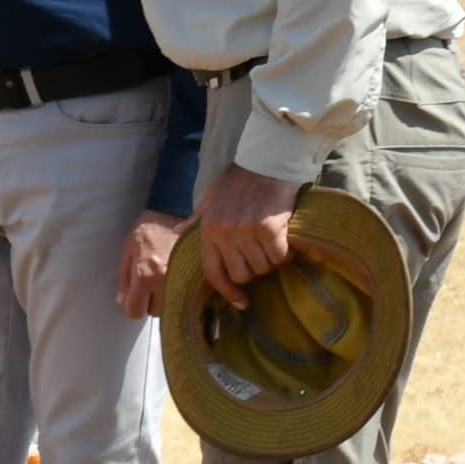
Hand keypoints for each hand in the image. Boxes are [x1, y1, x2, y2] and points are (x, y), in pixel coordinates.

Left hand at [117, 209, 186, 318]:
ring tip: (160, 280)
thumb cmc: (145, 232)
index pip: (135, 311)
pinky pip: (184, 295)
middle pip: (154, 312)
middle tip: (148, 285)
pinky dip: (177, 292)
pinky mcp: (193, 275)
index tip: (134, 297)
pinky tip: (172, 278)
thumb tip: (121, 303)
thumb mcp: (126, 253)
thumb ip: (123, 280)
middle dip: (149, 302)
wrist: (170, 214)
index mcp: (145, 276)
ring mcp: (181, 278)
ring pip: (170, 306)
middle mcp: (164, 281)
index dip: (132, 306)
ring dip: (163, 299)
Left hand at [194, 163, 293, 296]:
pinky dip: (285, 252)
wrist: (267, 160)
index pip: (213, 272)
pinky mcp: (268, 228)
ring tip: (273, 241)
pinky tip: (285, 238)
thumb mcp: (210, 198)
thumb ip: (197, 218)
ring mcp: (245, 231)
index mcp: (208, 229)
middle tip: (262, 253)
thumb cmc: (240, 180)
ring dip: (271, 260)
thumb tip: (179, 231)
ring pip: (262, 267)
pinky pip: (279, 256)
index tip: (241, 303)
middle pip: (241, 275)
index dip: (227, 291)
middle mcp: (224, 233)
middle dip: (254, 269)